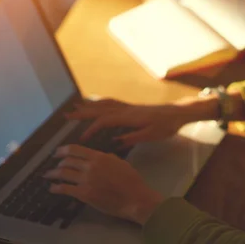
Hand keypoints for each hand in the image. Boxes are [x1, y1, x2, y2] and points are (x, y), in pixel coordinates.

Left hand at [45, 144, 162, 224]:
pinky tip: (52, 188)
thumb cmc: (131, 179)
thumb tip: (96, 157)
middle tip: (55, 164)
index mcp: (99, 156)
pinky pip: (65, 189)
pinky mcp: (84, 194)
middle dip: (58, 162)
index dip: (63, 150)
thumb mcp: (119, 162)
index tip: (57, 152)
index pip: (75, 149)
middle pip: (67, 160)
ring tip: (48, 175)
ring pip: (63, 173)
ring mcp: (86, 180)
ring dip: (53, 173)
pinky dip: (56, 188)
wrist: (134, 198)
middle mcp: (90, 166)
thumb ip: (106, 157)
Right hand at [68, 98, 195, 146]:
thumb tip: (115, 141)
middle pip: (100, 109)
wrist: (179, 112)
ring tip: (75, 108)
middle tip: (66, 116)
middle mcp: (126, 109)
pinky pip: (112, 103)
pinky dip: (100, 103)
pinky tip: (96, 105)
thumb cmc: (167, 125)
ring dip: (89, 106)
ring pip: (105, 104)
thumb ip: (133, 138)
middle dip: (82, 113)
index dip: (92, 128)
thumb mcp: (152, 135)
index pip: (105, 120)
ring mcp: (129, 107)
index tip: (82, 138)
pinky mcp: (132, 107)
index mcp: (130, 117)